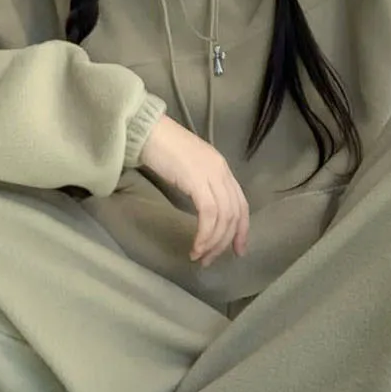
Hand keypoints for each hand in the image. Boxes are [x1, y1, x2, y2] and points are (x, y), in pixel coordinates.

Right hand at [138, 110, 248, 264]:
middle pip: (235, 214)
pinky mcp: (197, 181)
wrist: (148, 131)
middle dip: (225, 242)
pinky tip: (196, 246)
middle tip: (210, 260)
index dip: (242, 230)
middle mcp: (222, 172)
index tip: (237, 251)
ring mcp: (211, 175)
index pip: (241, 204)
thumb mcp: (191, 167)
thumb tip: (206, 212)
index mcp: (222, 168)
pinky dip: (204, 234)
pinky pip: (208, 215)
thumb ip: (203, 184)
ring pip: (223, 217)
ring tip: (200, 256)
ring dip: (213, 242)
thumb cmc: (163, 148)